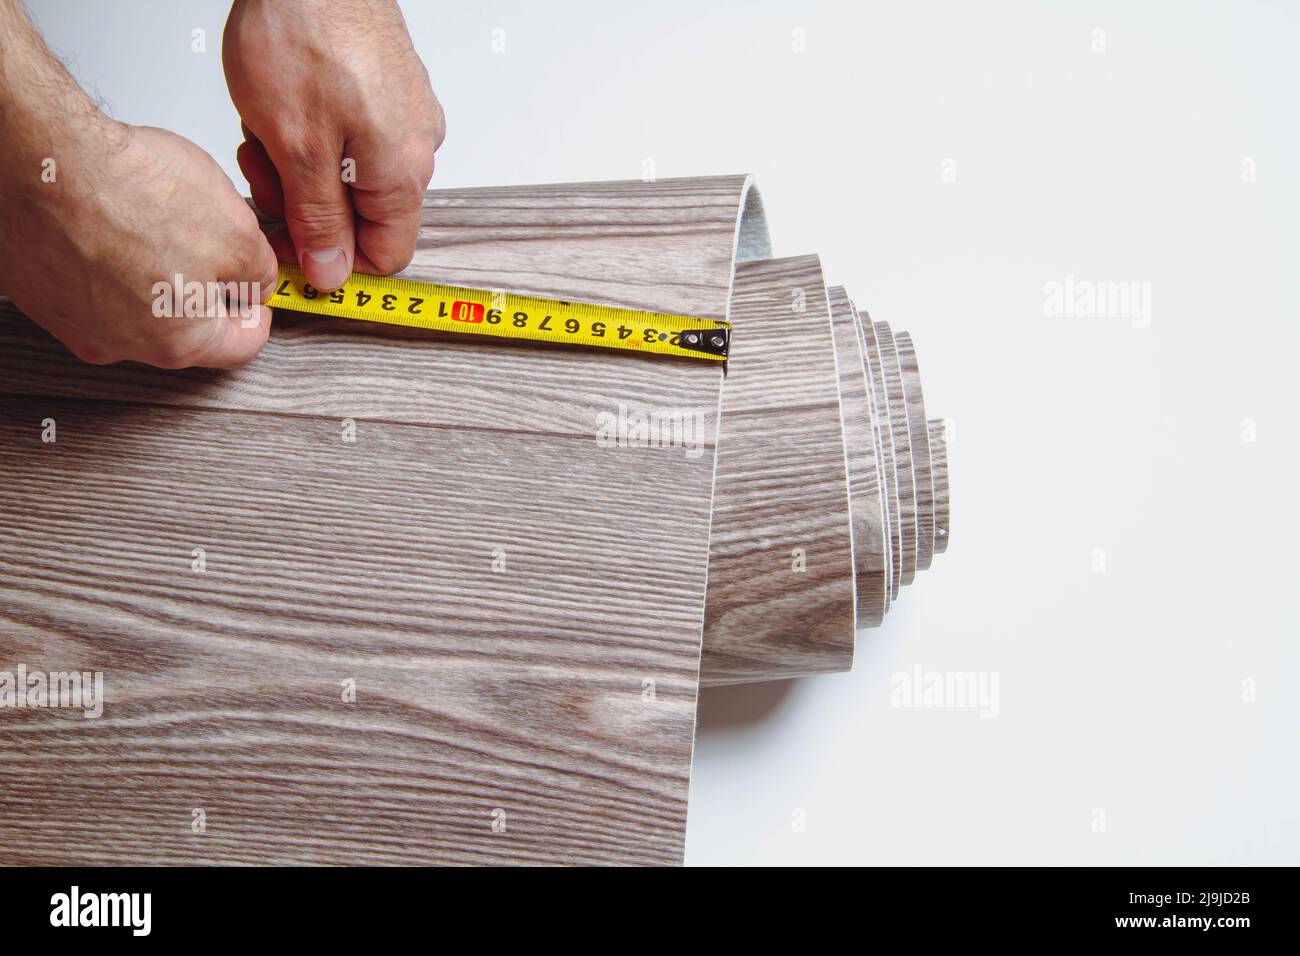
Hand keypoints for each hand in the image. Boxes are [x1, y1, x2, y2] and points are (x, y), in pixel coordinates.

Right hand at [0, 122, 278, 368]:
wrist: (37, 156)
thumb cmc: (126, 191)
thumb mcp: (237, 231)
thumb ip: (260, 271)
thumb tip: (259, 281)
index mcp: (176, 342)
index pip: (240, 347)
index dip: (260, 312)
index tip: (260, 290)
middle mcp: (119, 344)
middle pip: (185, 328)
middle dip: (205, 288)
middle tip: (209, 245)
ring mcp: (72, 320)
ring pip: (135, 305)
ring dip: (155, 271)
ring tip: (156, 223)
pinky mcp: (39, 290)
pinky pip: (89, 283)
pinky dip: (108, 259)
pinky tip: (113, 221)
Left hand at [223, 0, 445, 290]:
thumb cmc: (304, 33)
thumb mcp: (294, 147)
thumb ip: (317, 220)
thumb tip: (332, 273)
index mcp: (402, 174)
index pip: (385, 256)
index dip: (333, 259)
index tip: (288, 242)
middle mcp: (416, 148)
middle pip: (362, 215)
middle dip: (305, 203)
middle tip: (262, 169)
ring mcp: (406, 114)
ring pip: (351, 173)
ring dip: (302, 166)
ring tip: (266, 127)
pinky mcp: (389, 86)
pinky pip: (352, 134)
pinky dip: (313, 132)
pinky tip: (284, 105)